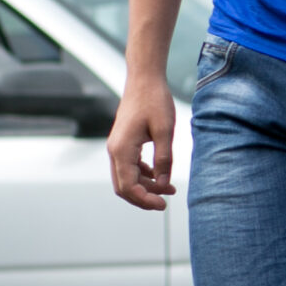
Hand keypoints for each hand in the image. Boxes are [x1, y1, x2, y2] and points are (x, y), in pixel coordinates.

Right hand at [107, 72, 179, 211]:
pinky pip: (131, 166)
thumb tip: (164, 184)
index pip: (128, 186)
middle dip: (143, 197)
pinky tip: (161, 176)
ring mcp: (118, 147)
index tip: (163, 205)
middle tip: (165, 203)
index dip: (144, 199)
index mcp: (121, 150)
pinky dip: (144, 175)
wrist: (144, 80)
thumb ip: (164, 159)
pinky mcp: (124, 143)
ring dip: (146, 186)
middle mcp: (115, 151)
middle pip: (124, 186)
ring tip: (170, 190)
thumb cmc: (154, 101)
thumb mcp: (165, 131)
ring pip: (127, 177)